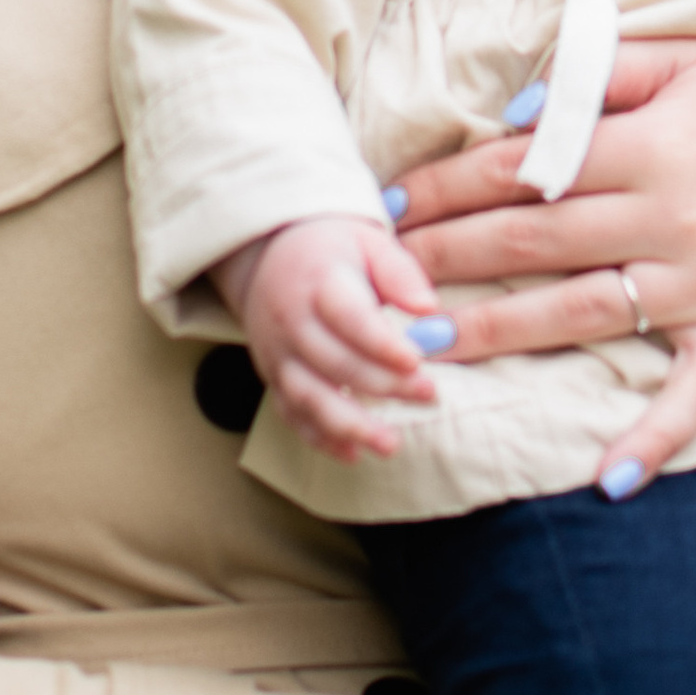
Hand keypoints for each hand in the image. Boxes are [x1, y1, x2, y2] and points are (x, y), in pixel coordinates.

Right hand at [213, 215, 448, 463]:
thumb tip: (430, 308)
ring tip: (390, 445)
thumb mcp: (368, 240)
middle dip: (383, 385)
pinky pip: (290, 413)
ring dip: (349, 426)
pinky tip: (352, 454)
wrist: (265, 253)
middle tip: (428, 396)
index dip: (381, 344)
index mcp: (318, 281)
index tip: (416, 362)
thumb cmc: (331, 248)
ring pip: (309, 397)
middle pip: (334, 362)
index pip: (349, 318)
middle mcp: (291, 321)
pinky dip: (318, 438)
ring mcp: (278, 353)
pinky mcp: (272, 377)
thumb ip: (401, 272)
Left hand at [387, 40, 695, 492]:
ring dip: (499, 336)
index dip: (447, 187)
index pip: (525, 168)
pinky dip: (652, 439)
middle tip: (374, 284)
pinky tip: (604, 480)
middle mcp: (673, 217)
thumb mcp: (695, 60)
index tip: (385, 206)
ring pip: (584, 314)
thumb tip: (514, 108)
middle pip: (535, 244)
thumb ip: (602, 74)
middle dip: (444, 262)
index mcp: (653, 145)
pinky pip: (693, 396)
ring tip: (425, 354)